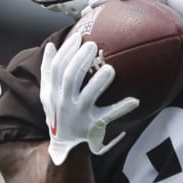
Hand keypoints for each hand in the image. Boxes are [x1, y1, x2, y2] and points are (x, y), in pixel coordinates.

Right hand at [40, 29, 138, 165]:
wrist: (64, 145)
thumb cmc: (59, 113)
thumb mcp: (47, 94)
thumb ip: (47, 71)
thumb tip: (49, 45)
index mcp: (54, 92)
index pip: (57, 68)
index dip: (66, 52)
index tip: (77, 37)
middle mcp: (65, 102)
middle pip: (70, 78)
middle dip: (80, 60)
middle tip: (93, 45)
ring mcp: (79, 114)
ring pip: (88, 96)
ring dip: (98, 82)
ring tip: (109, 69)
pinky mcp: (93, 125)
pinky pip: (109, 116)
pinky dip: (121, 108)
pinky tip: (134, 100)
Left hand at [66, 0, 182, 60]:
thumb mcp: (170, 59)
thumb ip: (156, 70)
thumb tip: (146, 95)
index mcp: (143, 23)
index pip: (117, 25)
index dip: (100, 30)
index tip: (85, 40)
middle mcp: (144, 8)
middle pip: (113, 7)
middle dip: (95, 12)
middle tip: (80, 21)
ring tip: (92, 5)